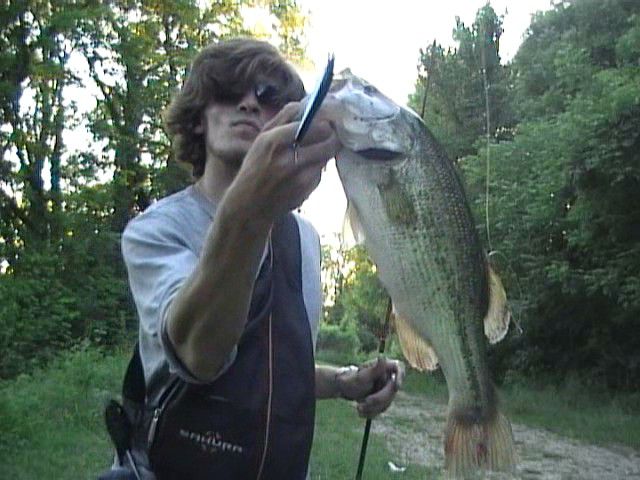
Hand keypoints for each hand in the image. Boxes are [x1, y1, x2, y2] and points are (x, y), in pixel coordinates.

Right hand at [230, 101, 340, 223]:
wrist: (248, 206)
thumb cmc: (254, 168)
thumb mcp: (261, 139)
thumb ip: (283, 119)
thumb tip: (305, 104)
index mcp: (273, 141)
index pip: (310, 125)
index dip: (323, 122)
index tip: (325, 121)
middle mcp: (287, 160)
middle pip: (327, 141)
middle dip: (332, 136)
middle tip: (329, 134)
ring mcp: (299, 178)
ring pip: (326, 157)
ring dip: (325, 152)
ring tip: (313, 153)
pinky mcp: (306, 191)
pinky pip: (320, 173)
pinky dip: (316, 170)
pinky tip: (304, 172)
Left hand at [336, 357, 404, 418]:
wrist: (345, 388)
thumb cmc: (352, 379)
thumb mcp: (362, 376)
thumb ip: (375, 369)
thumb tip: (383, 356)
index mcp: (385, 366)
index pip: (399, 368)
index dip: (400, 377)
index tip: (396, 386)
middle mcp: (388, 377)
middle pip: (392, 390)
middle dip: (379, 399)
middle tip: (365, 403)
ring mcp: (387, 388)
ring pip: (388, 401)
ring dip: (373, 407)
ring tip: (358, 408)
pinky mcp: (385, 399)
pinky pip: (383, 408)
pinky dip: (372, 412)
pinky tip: (361, 412)